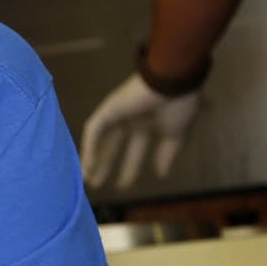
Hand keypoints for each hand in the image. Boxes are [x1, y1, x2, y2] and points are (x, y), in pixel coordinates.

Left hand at [79, 72, 200, 190]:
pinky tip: (88, 164)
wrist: (175, 79)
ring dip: (92, 158)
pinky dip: (90, 147)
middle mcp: (130, 119)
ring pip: (100, 138)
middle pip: (113, 145)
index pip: (135, 150)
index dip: (129, 168)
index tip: (123, 186)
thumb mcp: (175, 134)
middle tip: (96, 184)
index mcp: (147, 124)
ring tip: (86, 178)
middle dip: (106, 164)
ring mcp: (118, 113)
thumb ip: (167, 154)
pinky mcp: (110, 108)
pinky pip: (94, 129)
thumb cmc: (180, 103)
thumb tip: (161, 175)